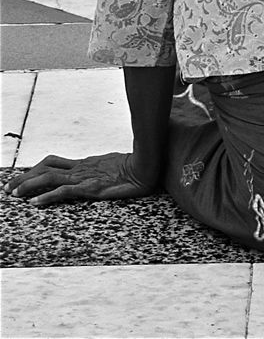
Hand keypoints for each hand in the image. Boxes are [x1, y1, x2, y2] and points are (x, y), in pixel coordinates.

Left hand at [4, 153, 157, 206]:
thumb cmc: (137, 166)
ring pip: (49, 177)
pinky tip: (34, 203)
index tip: (21, 177)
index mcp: (86, 163)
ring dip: (28, 185)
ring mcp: (85, 177)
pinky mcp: (90, 187)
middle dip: (24, 176)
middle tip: (8, 186)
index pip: (54, 162)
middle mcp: (82, 168)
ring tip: (14, 193)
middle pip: (46, 167)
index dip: (35, 169)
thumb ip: (105, 168)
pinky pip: (63, 191)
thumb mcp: (115, 166)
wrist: (149, 166)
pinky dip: (46, 197)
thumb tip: (104, 171)